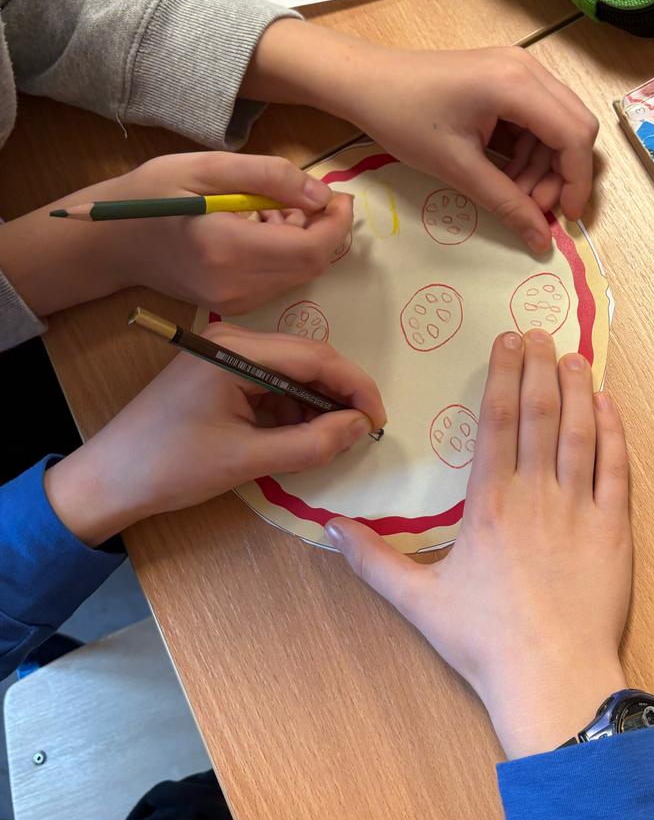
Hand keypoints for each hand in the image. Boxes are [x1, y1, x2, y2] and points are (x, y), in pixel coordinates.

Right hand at [0, 151, 352, 318]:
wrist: (111, 244)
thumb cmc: (150, 196)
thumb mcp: (206, 167)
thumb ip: (269, 177)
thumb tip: (320, 195)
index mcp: (229, 249)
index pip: (311, 249)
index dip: (337, 224)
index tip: (338, 196)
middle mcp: (237, 285)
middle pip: (312, 265)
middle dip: (326, 230)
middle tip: (310, 195)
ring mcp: (235, 301)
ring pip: (300, 274)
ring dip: (305, 241)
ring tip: (272, 208)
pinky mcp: (233, 305)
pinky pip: (280, 280)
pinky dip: (286, 254)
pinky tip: (260, 228)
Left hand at [44, 324, 384, 546]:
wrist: (108, 480)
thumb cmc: (172, 467)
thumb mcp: (248, 460)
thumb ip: (312, 443)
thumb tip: (361, 427)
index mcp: (237, 349)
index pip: (316, 357)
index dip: (356, 387)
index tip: (380, 422)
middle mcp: (233, 339)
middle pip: (307, 360)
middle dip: (339, 396)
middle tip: (363, 434)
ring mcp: (224, 353)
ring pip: (292, 373)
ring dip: (315, 405)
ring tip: (333, 442)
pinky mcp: (218, 372)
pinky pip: (270, 384)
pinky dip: (291, 410)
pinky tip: (300, 437)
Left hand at [246, 20, 599, 253]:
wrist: (365, 81)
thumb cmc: (403, 118)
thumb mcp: (457, 168)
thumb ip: (506, 203)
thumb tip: (542, 240)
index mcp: (516, 84)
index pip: (574, 135)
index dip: (577, 181)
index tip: (566, 218)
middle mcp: (527, 68)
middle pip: (575, 127)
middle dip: (562, 174)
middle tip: (532, 208)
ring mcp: (518, 68)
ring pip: (558, 125)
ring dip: (544, 166)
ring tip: (512, 194)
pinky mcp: (508, 76)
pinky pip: (538, 118)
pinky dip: (529, 151)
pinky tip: (505, 174)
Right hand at [327, 330, 631, 757]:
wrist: (553, 677)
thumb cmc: (485, 642)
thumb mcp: (418, 601)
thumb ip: (374, 560)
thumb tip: (330, 528)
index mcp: (489, 505)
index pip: (497, 422)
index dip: (503, 376)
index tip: (506, 343)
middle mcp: (535, 495)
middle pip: (539, 414)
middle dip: (539, 368)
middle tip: (538, 333)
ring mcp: (579, 509)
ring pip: (580, 432)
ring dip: (578, 389)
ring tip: (573, 357)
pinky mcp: (614, 529)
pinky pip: (615, 468)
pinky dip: (614, 431)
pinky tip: (609, 406)